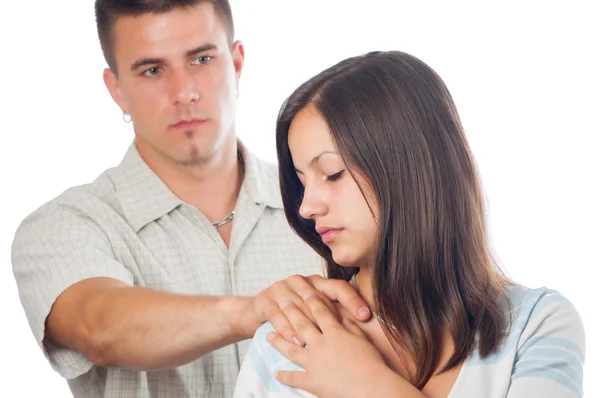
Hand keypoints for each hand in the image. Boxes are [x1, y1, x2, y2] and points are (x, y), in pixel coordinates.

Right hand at [241, 274, 370, 345]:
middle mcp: (300, 281)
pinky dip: (288, 330)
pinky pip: (278, 315)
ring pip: (298, 307)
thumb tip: (365, 326)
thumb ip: (336, 315)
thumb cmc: (293, 315)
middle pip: (319, 296)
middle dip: (332, 316)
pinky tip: (297, 342)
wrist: (257, 312)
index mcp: (317, 282)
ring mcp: (281, 289)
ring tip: (323, 342)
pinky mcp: (265, 301)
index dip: (352, 300)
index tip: (365, 316)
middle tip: (346, 333)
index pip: (338, 287)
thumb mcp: (315, 313)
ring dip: (309, 326)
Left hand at [266, 293, 395, 397]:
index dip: (310, 299)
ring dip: (278, 341)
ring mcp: (314, 363)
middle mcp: (321, 344)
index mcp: (335, 332)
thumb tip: (341, 313)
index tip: (301, 290)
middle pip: (301, 324)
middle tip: (280, 302)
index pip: (320, 311)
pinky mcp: (312, 381)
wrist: (371, 388)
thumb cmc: (373, 364)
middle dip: (289, 312)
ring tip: (268, 335)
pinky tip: (275, 372)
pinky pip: (294, 378)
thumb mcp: (362, 339)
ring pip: (291, 349)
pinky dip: (284, 376)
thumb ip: (349, 325)